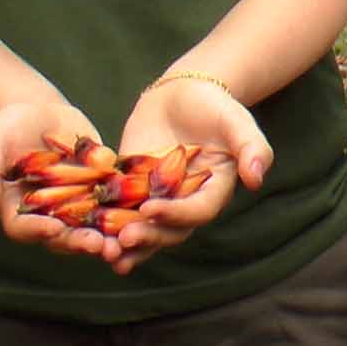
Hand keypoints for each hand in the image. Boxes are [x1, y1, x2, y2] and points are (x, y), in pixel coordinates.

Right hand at [0, 99, 116, 261]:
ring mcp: (74, 207)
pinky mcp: (99, 193)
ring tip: (122, 243)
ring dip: (106, 238)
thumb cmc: (7, 127)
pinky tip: (141, 215)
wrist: (39, 110)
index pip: (24, 228)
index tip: (53, 229)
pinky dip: (126, 214)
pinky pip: (113, 207)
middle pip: (61, 238)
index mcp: (16, 210)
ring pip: (90, 229)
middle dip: (79, 243)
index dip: (38, 231)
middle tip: (97, 246)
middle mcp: (47, 216)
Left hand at [97, 76, 272, 275]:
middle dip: (147, 236)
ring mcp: (159, 198)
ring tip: (106, 252)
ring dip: (127, 243)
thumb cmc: (215, 106)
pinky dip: (108, 224)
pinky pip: (121, 211)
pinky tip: (90, 233)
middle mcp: (186, 202)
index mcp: (214, 191)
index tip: (151, 209)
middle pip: (169, 229)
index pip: (197, 211)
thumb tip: (257, 177)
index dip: (176, 214)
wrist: (183, 93)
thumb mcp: (236, 121)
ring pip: (145, 229)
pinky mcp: (133, 189)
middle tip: (123, 239)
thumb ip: (251, 147)